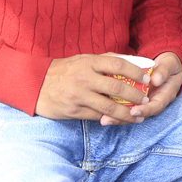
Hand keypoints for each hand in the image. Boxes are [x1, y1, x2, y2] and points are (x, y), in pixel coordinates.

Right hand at [35, 53, 150, 123]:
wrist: (35, 84)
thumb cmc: (65, 70)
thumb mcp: (83, 59)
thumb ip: (106, 60)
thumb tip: (133, 62)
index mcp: (89, 62)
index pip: (118, 64)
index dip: (135, 72)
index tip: (147, 79)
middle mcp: (84, 77)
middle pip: (116, 87)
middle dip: (135, 95)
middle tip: (145, 100)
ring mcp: (78, 95)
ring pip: (108, 106)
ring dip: (126, 113)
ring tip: (138, 116)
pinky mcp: (73, 110)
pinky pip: (97, 117)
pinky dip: (111, 120)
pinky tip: (120, 121)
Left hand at [101, 52, 181, 124]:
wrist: (166, 64)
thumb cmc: (169, 65)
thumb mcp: (170, 65)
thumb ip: (164, 71)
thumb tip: (156, 80)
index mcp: (163, 96)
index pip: (155, 107)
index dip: (145, 111)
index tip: (134, 111)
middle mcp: (151, 102)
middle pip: (138, 115)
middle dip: (123, 119)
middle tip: (108, 120)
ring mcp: (141, 101)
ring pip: (129, 112)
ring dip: (116, 117)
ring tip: (103, 120)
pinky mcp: (132, 97)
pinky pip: (124, 104)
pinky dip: (113, 106)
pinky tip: (100, 108)